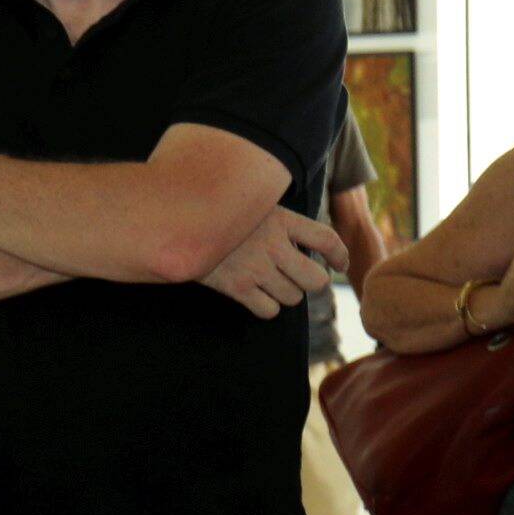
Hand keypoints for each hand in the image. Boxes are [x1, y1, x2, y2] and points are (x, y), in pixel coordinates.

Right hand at [198, 208, 347, 318]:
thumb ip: (279, 220)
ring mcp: (254, 267)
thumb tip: (308, 242)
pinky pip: (269, 310)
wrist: (173, 222)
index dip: (340, 255)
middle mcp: (272, 244)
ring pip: (293, 298)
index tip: (340, 265)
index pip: (327, 239)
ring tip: (270, 281)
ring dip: (286, 293)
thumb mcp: (251, 204)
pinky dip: (267, 307)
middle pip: (316, 280)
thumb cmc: (215, 212)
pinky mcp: (235, 287)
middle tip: (299, 276)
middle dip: (312, 282)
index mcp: (281, 219)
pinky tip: (256, 295)